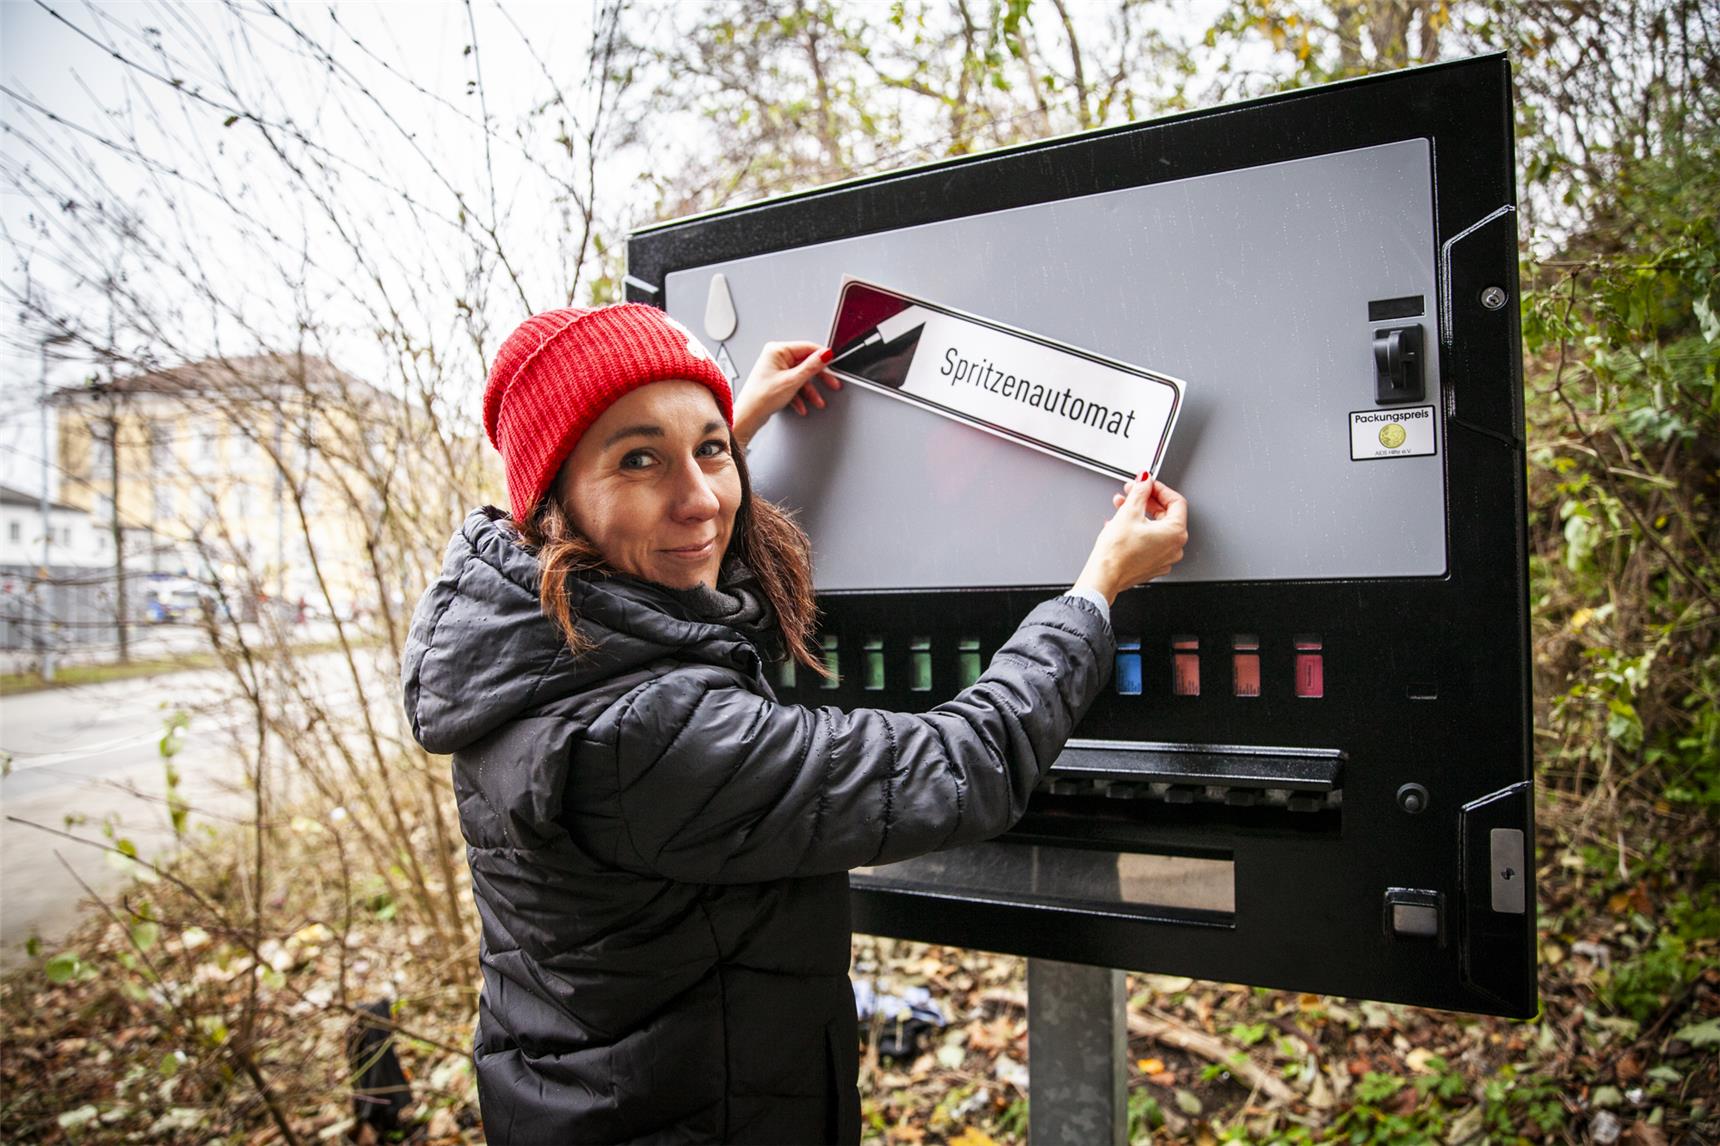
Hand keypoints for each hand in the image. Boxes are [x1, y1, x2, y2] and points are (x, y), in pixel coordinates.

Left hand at [732, 341, 843, 446]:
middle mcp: (775, 357)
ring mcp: (775, 369)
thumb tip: (825, 355)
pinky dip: (799, 395)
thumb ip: (812, 367)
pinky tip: (802, 406)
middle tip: (832, 383)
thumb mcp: (793, 381)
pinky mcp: (776, 381)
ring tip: (817, 401)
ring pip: (800, 377)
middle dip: (818, 378)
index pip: (807, 348)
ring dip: (810, 391)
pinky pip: (793, 385)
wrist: (748, 416)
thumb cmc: (761, 397)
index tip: (833, 363)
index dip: (822, 357)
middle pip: (805, 363)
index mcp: (777, 350)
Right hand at [1073, 474, 1188, 604]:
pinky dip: (1138, 530)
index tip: (1147, 484)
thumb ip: (1140, 492)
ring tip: (1121, 507)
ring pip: (1155, 528)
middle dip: (1146, 501)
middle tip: (1131, 492)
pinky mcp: (1152, 565)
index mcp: (1175, 533)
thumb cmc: (1117, 553)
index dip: (1159, 489)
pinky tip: (1122, 525)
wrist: (1104, 576)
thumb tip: (1145, 481)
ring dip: (1139, 514)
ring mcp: (1164, 558)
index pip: (1176, 502)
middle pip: (1165, 515)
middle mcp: (1174, 547)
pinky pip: (1150, 541)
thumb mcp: (1129, 512)